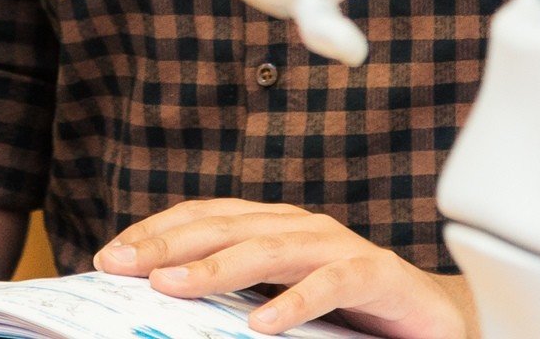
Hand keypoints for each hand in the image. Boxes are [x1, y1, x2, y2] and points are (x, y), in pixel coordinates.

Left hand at [95, 199, 471, 338]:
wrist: (430, 317)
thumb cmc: (348, 309)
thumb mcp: (279, 300)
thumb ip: (234, 297)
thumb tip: (164, 304)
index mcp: (271, 226)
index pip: (202, 217)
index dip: (156, 231)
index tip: (109, 255)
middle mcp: (299, 227)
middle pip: (224, 227)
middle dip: (168, 245)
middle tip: (123, 264)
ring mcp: (338, 246)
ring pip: (269, 249)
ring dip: (217, 267)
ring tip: (174, 286)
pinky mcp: (376, 274)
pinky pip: (330, 283)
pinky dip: (295, 301)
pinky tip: (264, 322)